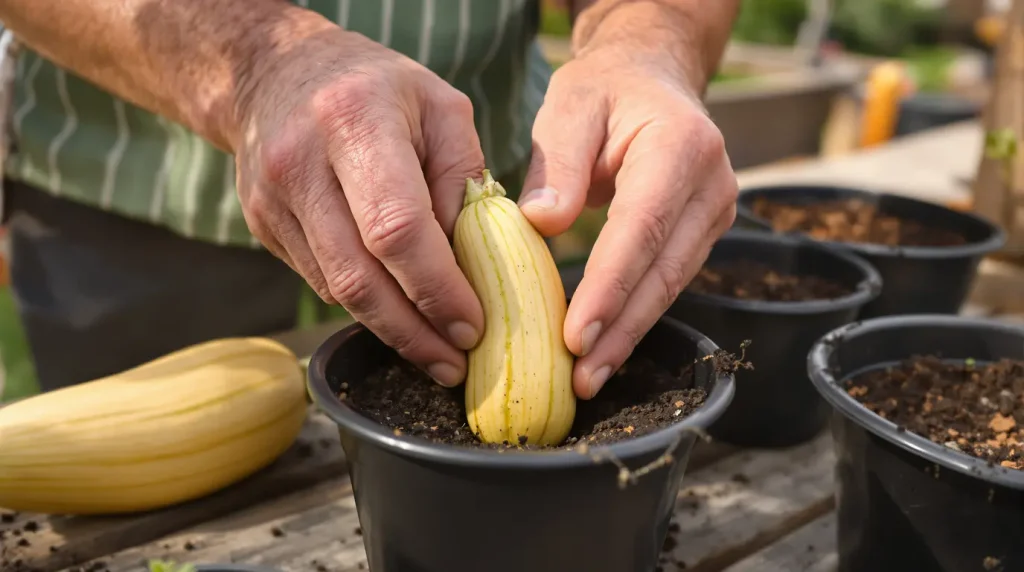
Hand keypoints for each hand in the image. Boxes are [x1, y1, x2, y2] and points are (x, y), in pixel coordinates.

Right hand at [232, 15, 484, 386]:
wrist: (275, 72)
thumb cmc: (378, 88)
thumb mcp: (441, 107)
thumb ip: (464, 177)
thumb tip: (476, 260)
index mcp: (354, 120)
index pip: (396, 226)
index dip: (436, 288)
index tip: (472, 326)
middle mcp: (301, 162)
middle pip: (358, 276)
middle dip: (412, 331)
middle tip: (454, 364)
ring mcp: (272, 199)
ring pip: (336, 290)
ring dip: (390, 330)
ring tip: (436, 351)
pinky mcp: (262, 225)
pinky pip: (320, 282)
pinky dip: (364, 305)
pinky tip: (398, 315)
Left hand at [519, 34, 737, 398]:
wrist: (650, 79)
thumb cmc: (604, 91)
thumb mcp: (568, 106)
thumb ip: (558, 163)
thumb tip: (544, 223)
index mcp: (681, 146)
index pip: (644, 228)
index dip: (611, 286)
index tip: (577, 336)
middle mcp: (712, 185)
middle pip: (664, 271)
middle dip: (621, 329)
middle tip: (582, 378)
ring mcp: (715, 213)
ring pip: (670, 286)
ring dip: (628, 334)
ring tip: (588, 377)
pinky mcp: (702, 234)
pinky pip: (666, 281)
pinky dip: (634, 316)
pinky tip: (604, 348)